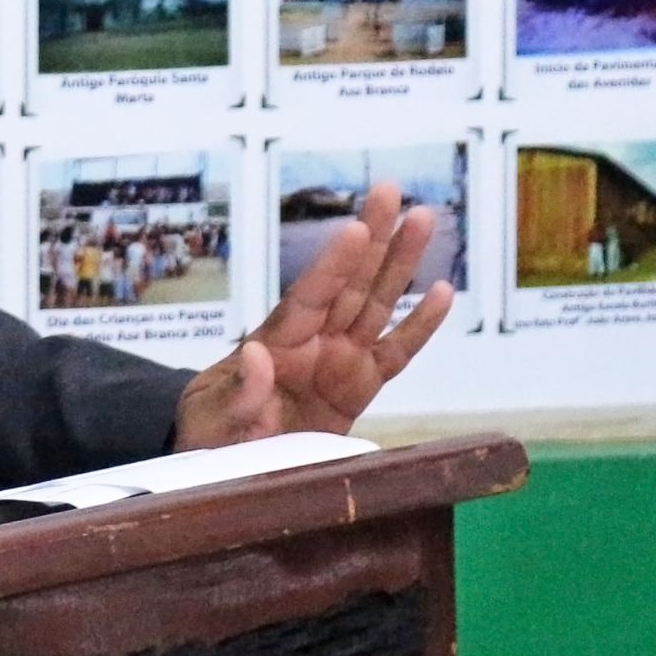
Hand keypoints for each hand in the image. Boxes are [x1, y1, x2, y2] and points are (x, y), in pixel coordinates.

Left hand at [174, 181, 451, 448]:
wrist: (227, 465)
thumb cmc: (212, 433)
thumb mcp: (214, 417)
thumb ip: (240, 392)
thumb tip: (256, 353)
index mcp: (276, 342)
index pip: (309, 295)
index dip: (334, 264)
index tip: (354, 227)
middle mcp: (312, 340)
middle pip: (348, 281)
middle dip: (371, 236)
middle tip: (389, 190)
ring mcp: (340, 359)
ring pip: (377, 302)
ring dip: (401, 262)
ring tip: (423, 218)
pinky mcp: (361, 386)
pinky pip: (397, 352)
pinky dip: (421, 325)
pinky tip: (443, 292)